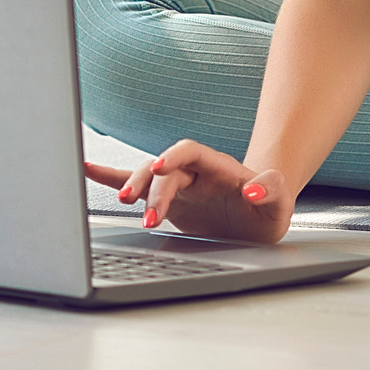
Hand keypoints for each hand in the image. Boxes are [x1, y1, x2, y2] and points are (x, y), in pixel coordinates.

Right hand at [84, 140, 290, 243]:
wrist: (259, 217)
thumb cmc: (269, 206)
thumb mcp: (281, 201)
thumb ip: (272, 190)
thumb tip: (253, 190)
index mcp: (218, 168)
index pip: (191, 153)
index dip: (174, 158)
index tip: (160, 169)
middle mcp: (194, 172)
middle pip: (165, 171)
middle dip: (153, 190)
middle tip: (147, 215)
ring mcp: (178, 185)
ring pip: (147, 176)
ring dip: (132, 187)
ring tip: (123, 203)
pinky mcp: (167, 199)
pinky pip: (136, 185)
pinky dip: (111, 177)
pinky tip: (88, 170)